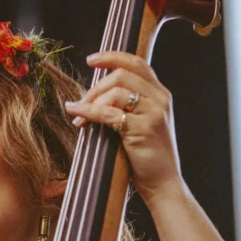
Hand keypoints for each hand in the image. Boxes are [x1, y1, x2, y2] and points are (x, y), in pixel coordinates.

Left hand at [65, 52, 182, 203]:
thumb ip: (129, 104)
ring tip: (80, 117)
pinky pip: (109, 113)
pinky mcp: (143, 129)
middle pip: (121, 75)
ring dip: (92, 101)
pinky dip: (88, 112)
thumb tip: (97, 92)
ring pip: (115, 91)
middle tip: (81, 102)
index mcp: (161, 94)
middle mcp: (160, 99)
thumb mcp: (143, 123)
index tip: (91, 60)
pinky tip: (77, 115)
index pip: (136, 63)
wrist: (163, 183)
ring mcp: (154, 113)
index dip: (112, 57)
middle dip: (96, 86)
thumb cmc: (147, 156)